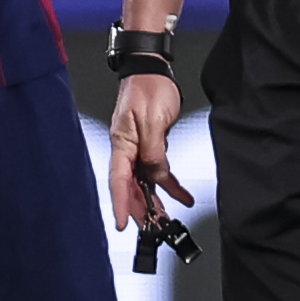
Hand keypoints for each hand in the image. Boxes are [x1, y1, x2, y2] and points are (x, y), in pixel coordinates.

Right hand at [108, 71, 191, 229]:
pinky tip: (180, 195)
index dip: (121, 204)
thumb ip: (154, 151)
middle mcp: (127, 150)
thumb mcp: (153, 121)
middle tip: (151, 229)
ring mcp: (138, 149)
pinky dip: (169, 185)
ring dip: (155, 202)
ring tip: (165, 220)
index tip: (122, 223)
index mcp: (122, 144)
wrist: (152, 71)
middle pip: (131, 187)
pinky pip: (158, 171)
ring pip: (144, 183)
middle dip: (140, 210)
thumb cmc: (147, 88)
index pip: (118, 181)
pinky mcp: (150, 146)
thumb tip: (156, 174)